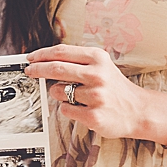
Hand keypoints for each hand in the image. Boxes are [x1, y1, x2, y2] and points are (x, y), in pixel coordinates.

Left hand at [26, 45, 166, 142]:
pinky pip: (65, 109)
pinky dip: (69, 109)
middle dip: (37, 69)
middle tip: (29, 71)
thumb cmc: (115, 88)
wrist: (138, 110)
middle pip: (55, 68)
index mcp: (98, 58)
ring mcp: (95, 95)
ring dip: (59, 94)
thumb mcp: (102, 66)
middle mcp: (97, 74)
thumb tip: (46, 61)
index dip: (42, 54)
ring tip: (77, 96)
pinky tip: (83, 108)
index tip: (30, 58)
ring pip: (58, 91)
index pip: (62, 52)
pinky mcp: (92, 115)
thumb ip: (78, 62)